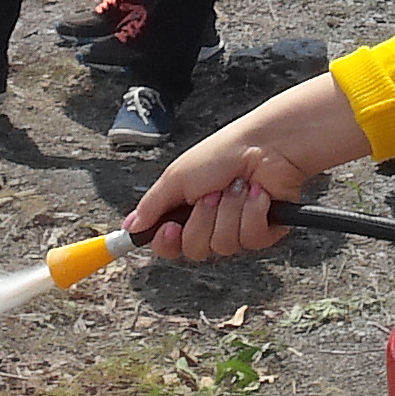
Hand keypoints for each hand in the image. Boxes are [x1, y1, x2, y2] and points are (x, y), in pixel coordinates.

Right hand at [127, 77, 370, 259]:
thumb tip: (130, 227)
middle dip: (203, 220)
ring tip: (238, 186)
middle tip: (210, 194)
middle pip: (195, 250)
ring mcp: (237, 229)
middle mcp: (211, 223)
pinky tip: (258, 194)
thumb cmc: (223, 153)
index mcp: (187, 210)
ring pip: (224, 245)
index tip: (169, 228)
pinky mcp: (264, 232)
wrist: (265, 145)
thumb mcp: (177, 176)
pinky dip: (252, 212)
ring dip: (229, 211)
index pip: (170, 246)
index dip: (168, 243)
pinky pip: (251, 239)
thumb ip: (152, 206)